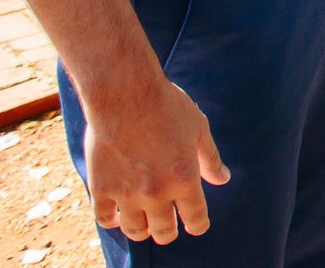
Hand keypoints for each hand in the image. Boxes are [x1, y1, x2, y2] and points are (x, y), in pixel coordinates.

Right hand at [81, 73, 228, 243]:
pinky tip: (119, 215)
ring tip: (145, 223)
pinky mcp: (102, 187)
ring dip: (143, 230)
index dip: (198, 225)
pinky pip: (105, 218)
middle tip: (168, 226)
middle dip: (169, 231)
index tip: (197, 225)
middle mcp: (156, 192)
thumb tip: (223, 178)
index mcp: (184, 179)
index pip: (195, 218)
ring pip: (136, 231)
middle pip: (164, 231)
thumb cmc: (166, 106)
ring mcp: (127, 193)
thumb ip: (210, 158)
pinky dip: (113, 221)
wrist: (125, 93)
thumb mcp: (198, 128)